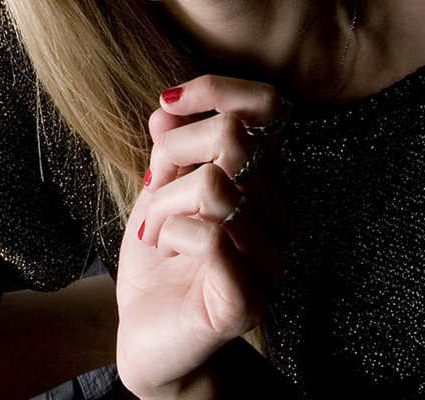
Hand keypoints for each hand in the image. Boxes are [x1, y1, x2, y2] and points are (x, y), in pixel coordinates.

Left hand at [115, 76, 291, 398]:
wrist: (148, 336)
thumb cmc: (160, 258)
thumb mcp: (158, 187)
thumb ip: (170, 146)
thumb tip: (168, 108)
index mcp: (262, 178)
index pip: (268, 105)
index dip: (217, 89)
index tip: (168, 103)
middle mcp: (277, 213)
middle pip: (234, 136)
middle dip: (174, 151)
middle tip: (153, 186)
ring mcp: (268, 258)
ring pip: (215, 186)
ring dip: (164, 203)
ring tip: (154, 229)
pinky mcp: (248, 299)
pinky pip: (211, 236)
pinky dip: (172, 234)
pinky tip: (168, 250)